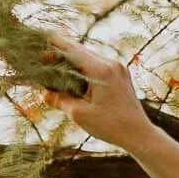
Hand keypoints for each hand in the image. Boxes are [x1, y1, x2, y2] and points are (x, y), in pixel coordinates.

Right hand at [44, 33, 150, 150]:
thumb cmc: (111, 126)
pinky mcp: (121, 75)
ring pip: (89, 57)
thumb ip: (60, 100)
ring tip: (54, 65)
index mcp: (101, 70)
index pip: (72, 49)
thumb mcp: (80, 114)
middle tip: (41, 57)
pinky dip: (83, 67)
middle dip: (60, 52)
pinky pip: (98, 65)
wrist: (139, 134)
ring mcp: (118, 68)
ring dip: (72, 60)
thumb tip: (45, 94)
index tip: (38, 43)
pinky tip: (72, 74)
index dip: (53, 46)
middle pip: (80, 50)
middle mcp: (111, 64)